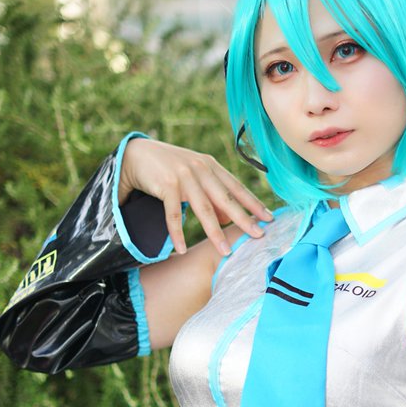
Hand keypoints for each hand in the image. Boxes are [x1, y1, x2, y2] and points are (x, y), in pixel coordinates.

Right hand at [119, 137, 272, 254]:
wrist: (136, 155)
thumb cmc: (168, 168)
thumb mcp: (194, 178)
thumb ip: (211, 195)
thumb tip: (226, 219)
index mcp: (211, 166)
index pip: (237, 187)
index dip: (253, 203)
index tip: (269, 218)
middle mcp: (201, 169)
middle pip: (226, 199)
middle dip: (244, 219)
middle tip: (258, 235)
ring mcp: (184, 176)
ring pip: (204, 209)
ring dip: (215, 233)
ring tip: (225, 251)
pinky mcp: (166, 185)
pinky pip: (174, 214)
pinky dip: (178, 233)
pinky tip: (182, 249)